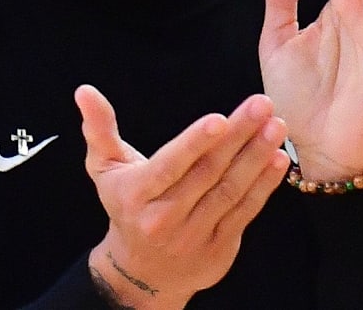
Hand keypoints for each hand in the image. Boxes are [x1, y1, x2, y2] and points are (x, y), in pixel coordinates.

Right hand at [76, 85, 290, 307]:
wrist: (142, 271)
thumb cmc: (126, 206)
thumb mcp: (106, 168)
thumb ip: (99, 128)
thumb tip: (85, 91)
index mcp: (136, 194)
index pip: (170, 166)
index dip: (195, 143)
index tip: (220, 119)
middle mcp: (164, 217)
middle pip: (206, 172)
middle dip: (238, 136)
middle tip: (262, 105)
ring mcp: (193, 235)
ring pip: (229, 191)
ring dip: (256, 157)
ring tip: (275, 126)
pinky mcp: (219, 248)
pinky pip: (244, 212)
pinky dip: (263, 186)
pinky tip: (277, 159)